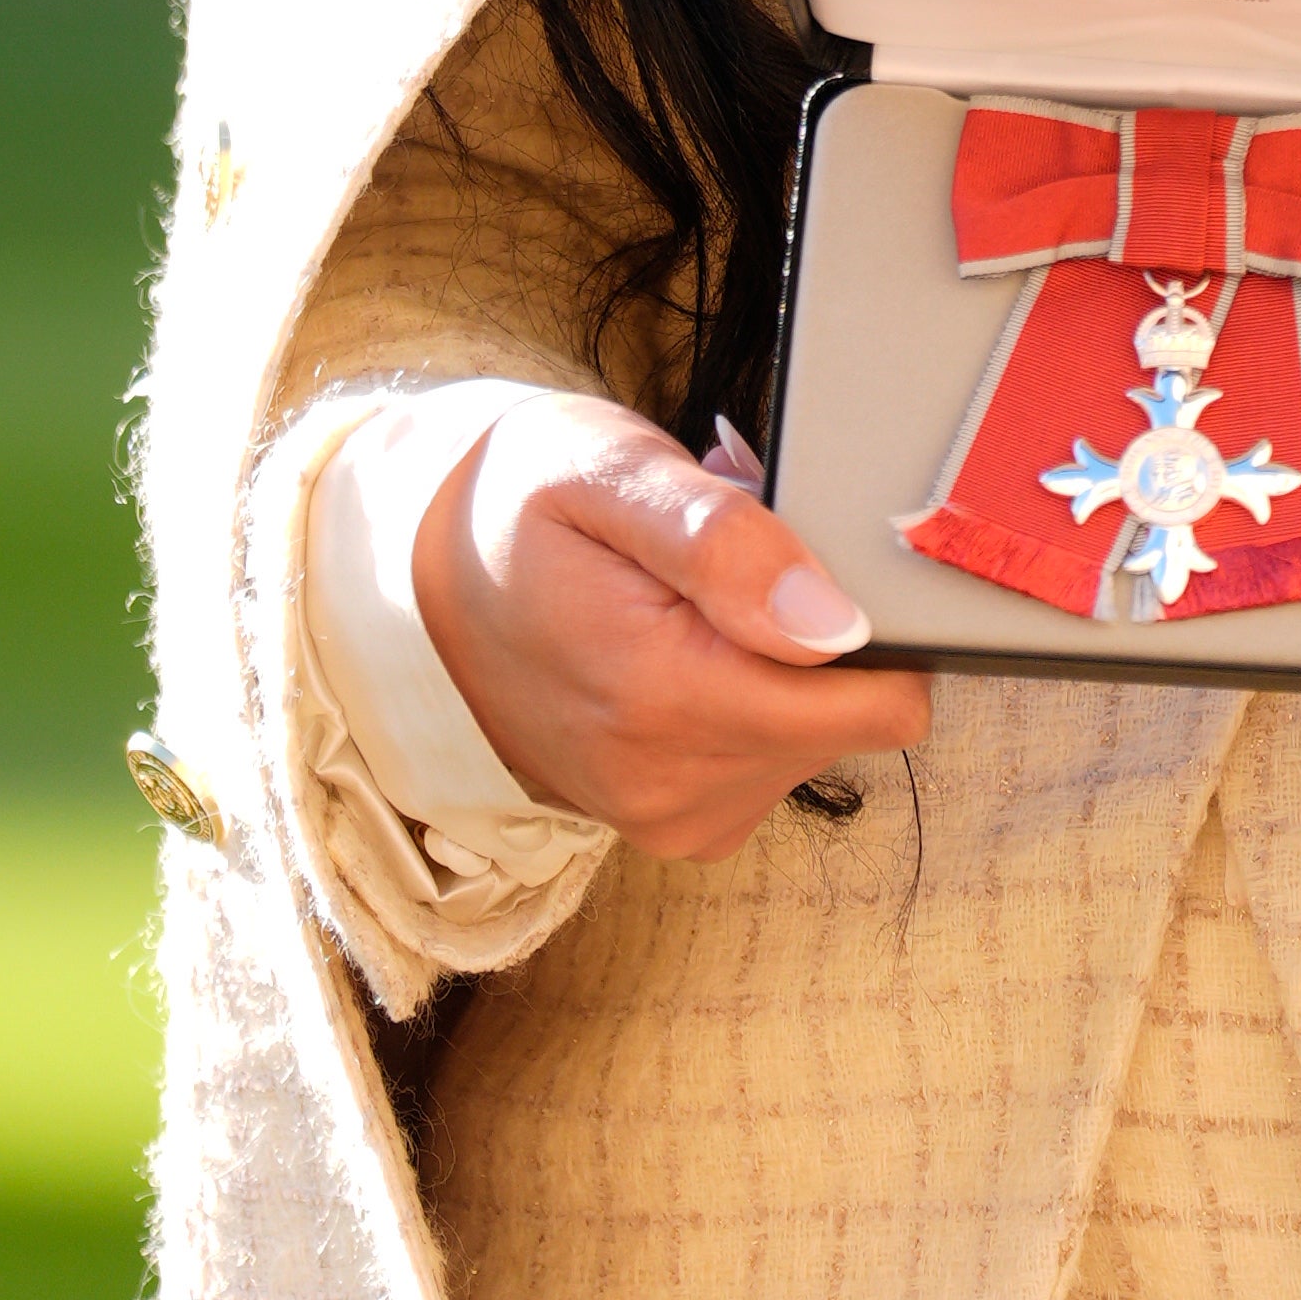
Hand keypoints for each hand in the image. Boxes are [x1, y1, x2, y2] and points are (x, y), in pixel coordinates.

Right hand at [412, 392, 925, 859]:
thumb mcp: (611, 474)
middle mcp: (675, 785)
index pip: (881, 700)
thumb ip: (728, 545)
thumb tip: (837, 625)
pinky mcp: (673, 825)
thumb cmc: (520, 507)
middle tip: (734, 564)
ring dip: (780, 665)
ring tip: (698, 600)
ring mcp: (672, 817)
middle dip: (819, 633)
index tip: (811, 558)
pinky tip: (689, 647)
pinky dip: (750, 701)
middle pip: (856, 718)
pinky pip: (773, 762)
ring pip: (819, 740)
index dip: (877, 618)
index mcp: (669, 700)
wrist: (419, 589)